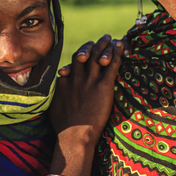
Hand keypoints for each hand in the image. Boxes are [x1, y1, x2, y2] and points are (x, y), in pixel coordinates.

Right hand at [49, 35, 123, 151]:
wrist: (74, 136)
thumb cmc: (64, 128)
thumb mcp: (53, 107)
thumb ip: (57, 96)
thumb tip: (56, 94)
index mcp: (64, 82)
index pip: (72, 64)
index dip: (80, 56)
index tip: (86, 54)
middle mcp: (76, 77)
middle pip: (84, 54)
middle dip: (93, 45)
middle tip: (102, 39)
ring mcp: (89, 81)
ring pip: (97, 56)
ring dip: (104, 45)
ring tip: (109, 38)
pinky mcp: (103, 86)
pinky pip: (112, 65)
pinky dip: (117, 54)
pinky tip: (121, 46)